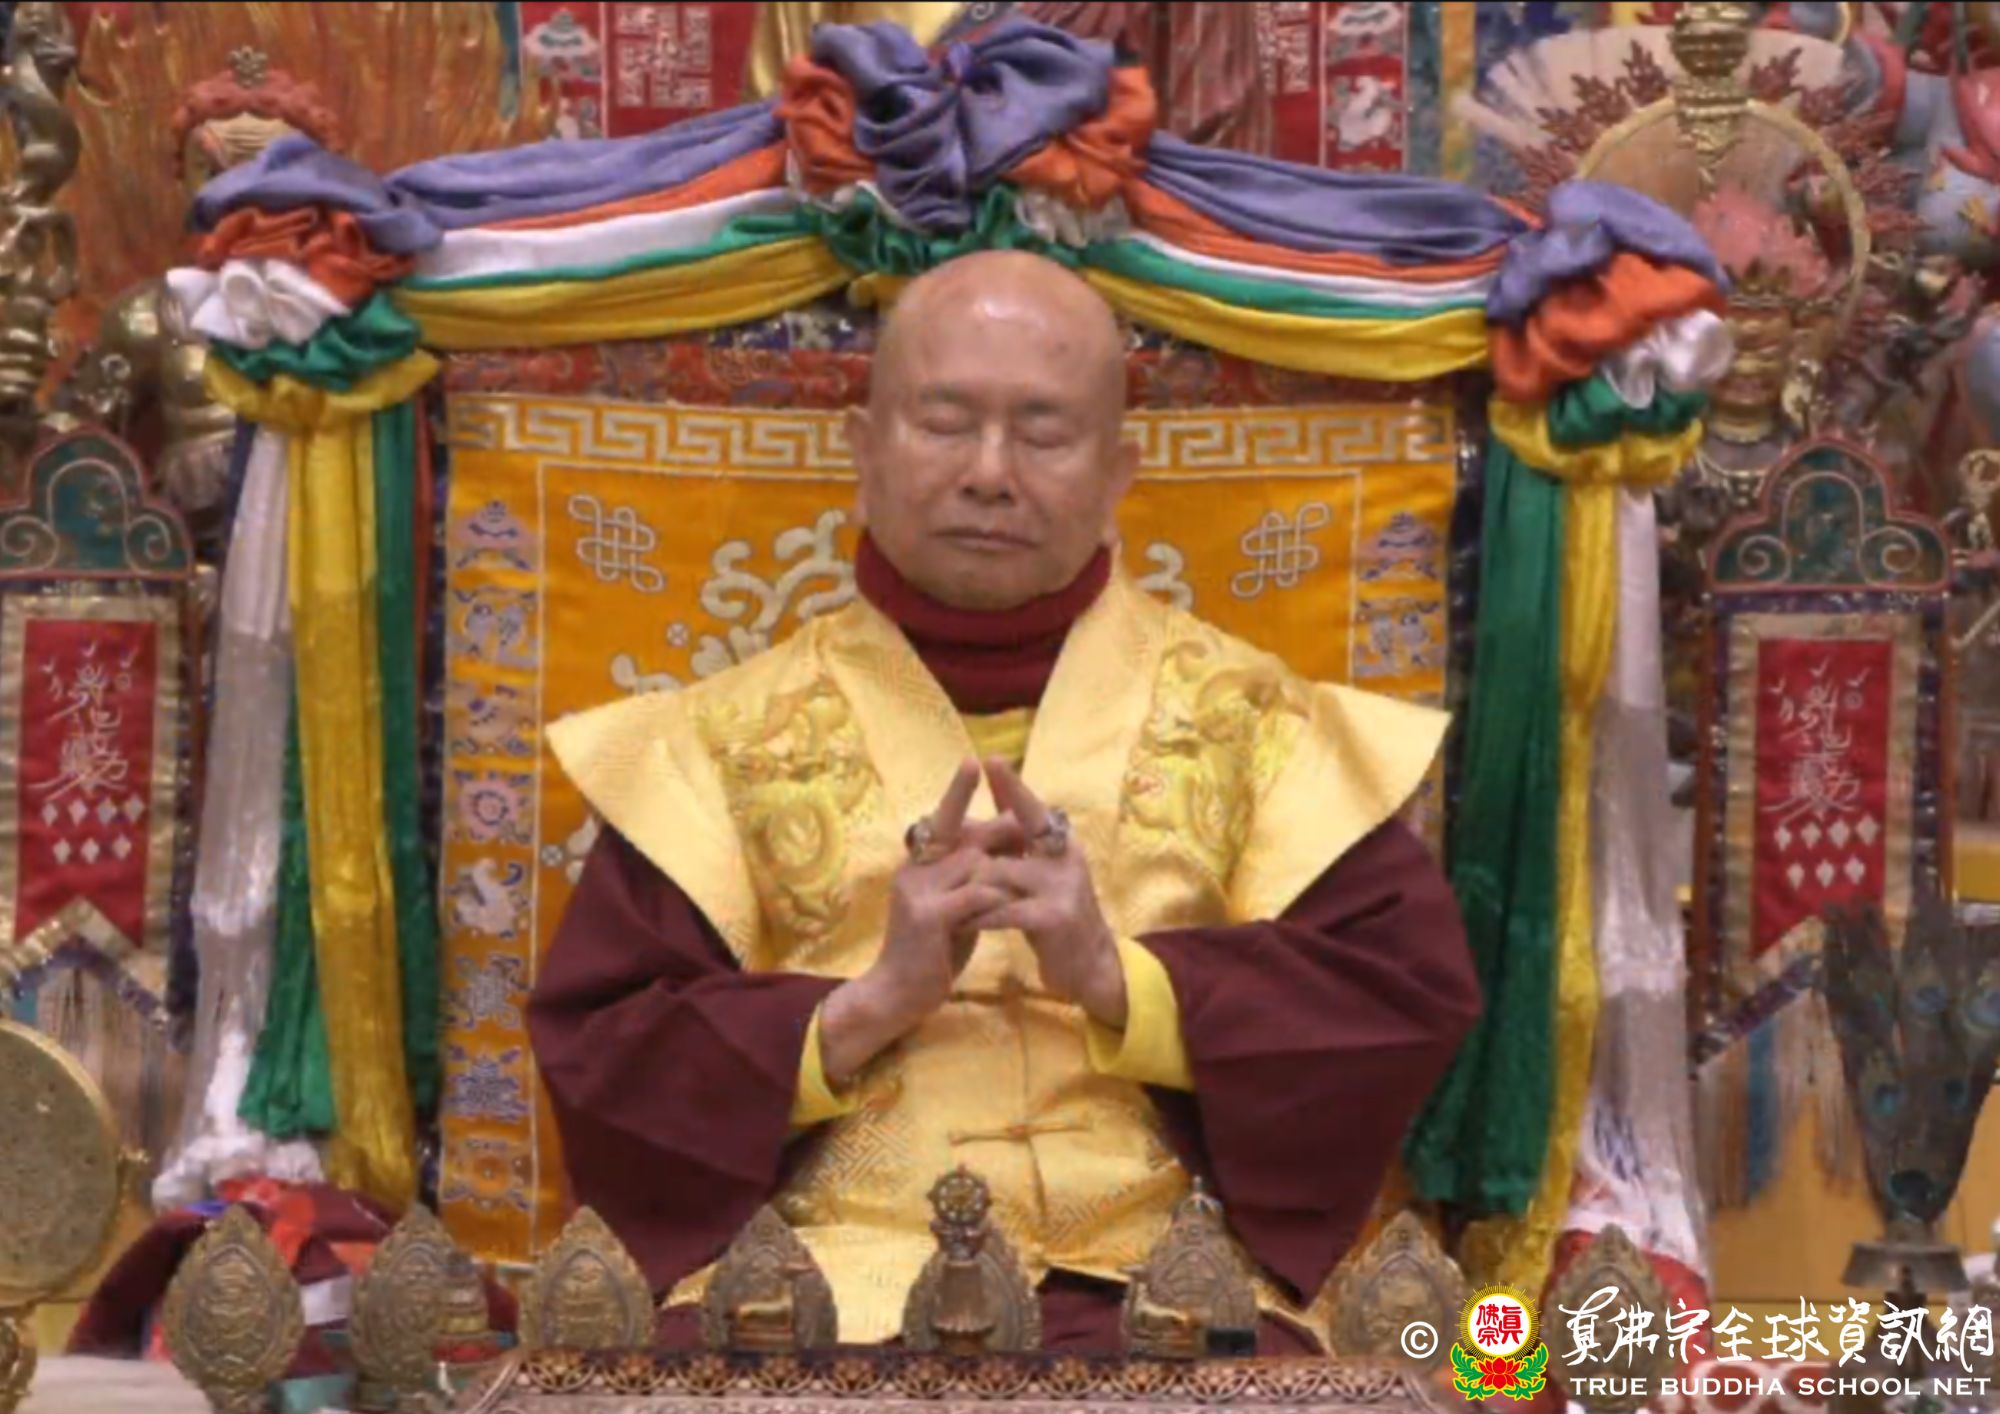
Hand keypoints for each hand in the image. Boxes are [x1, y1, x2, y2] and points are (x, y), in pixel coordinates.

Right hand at [818, 761, 1015, 1084]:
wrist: (896, 995)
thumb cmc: (930, 953)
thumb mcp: (952, 909)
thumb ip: (967, 880)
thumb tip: (996, 851)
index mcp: (917, 865)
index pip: (941, 820)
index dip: (956, 793)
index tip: (973, 762)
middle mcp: (913, 870)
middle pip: (966, 838)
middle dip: (1001, 833)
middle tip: (1029, 827)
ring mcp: (918, 891)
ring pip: (975, 864)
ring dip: (1007, 871)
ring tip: (1030, 882)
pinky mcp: (928, 916)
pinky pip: (975, 895)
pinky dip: (998, 897)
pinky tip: (1013, 905)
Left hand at [971, 757, 1127, 1028]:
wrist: (1089, 969)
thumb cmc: (1056, 921)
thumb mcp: (1041, 880)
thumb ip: (1022, 850)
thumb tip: (996, 811)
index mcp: (1061, 846)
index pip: (1032, 810)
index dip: (1012, 786)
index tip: (990, 760)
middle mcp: (1065, 858)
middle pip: (1016, 832)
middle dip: (981, 831)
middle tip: (950, 833)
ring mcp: (1062, 886)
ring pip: (1000, 873)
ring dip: (971, 885)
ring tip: (948, 895)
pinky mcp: (1053, 917)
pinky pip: (1003, 909)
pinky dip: (979, 917)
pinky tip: (962, 924)